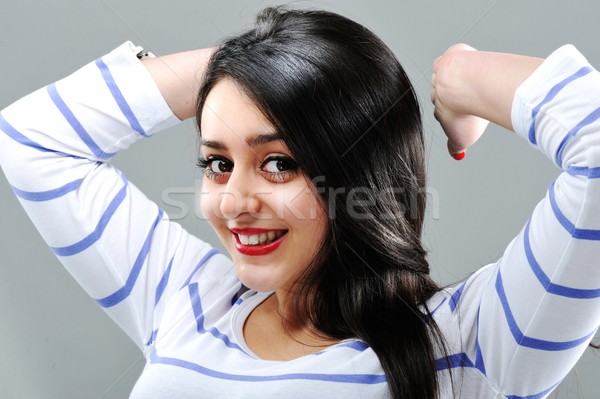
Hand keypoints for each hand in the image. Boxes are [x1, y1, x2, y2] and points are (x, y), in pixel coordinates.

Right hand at [431, 44, 488, 158]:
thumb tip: (456, 154)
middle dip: (453, 93)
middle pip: (442, 90)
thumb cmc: (466, 111)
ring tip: (474, 80)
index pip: (441, 109)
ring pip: (445, 71)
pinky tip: (475, 64)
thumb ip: (456, 146)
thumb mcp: (463, 137)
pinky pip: (456, 55)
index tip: (461, 115)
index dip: (452, 113)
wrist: (469, 85)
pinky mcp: (454, 54)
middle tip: (468, 97)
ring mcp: (444, 69)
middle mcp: (438, 87)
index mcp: (439, 106)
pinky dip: (462, 58)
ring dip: (457, 75)